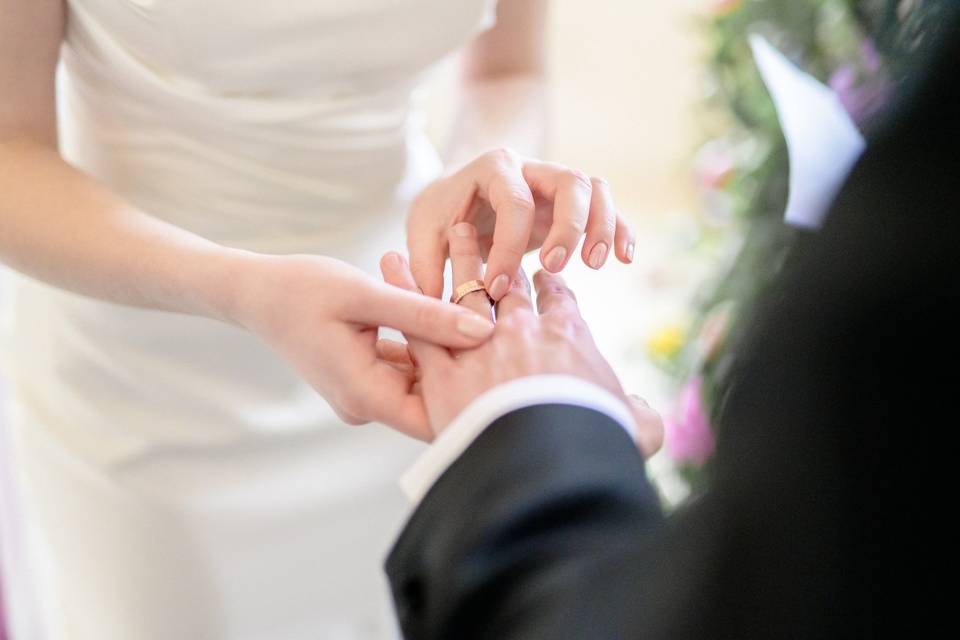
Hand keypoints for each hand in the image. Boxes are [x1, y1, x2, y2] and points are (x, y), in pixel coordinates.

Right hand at [229, 252, 495, 439]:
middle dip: (468, 371)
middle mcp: (367, 406)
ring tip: (483, 318)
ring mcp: (366, 395)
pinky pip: (408, 370)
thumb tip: (484, 330)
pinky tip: (446, 315)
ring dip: (449, 354)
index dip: (477, 400)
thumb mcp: (367, 296)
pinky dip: (427, 346)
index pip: (438, 420)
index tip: (509, 369)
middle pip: (434, 401)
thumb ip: (424, 314)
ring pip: (424, 382)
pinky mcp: (367, 379)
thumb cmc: (302, 289)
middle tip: (506, 335)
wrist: (256, 293)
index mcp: (367, 396)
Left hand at [381, 223, 662, 456]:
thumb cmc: (593, 443)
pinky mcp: (441, 370)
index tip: (547, 275)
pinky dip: (405, 290)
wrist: (545, 462)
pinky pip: (418, 323)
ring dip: (461, 260)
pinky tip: (394, 264)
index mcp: (567, 337)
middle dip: (502, 261)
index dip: (553, 286)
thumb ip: (640, 416)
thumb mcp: (634, 430)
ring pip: (466, 291)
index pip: (560, 300)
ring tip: (456, 232)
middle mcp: (522, 331)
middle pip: (510, 286)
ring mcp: (479, 344)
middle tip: (491, 239)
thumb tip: (646, 414)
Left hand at [407, 149, 636, 300]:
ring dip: (601, 226)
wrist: (459, 196)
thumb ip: (424, 267)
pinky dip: (620, 229)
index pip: (513, 202)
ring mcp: (556, 183)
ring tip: (593, 265)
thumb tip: (435, 313)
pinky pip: (607, 207)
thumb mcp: (423, 233)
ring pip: (595, 190)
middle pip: (569, 182)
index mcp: (493, 168)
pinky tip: (625, 259)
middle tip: (554, 267)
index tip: (495, 287)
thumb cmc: (441, 215)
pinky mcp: (573, 204)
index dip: (508, 246)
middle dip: (569, 227)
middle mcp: (531, 168)